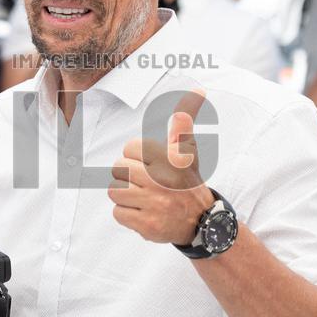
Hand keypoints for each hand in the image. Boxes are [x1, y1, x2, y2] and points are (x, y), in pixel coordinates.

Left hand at [108, 89, 215, 246]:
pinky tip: (142, 212)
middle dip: (126, 175)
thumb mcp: (189, 150)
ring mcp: (153, 205)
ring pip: (114, 191)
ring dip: (124, 195)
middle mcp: (161, 181)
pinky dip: (126, 214)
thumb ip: (185, 122)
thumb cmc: (187, 182)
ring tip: (141, 197)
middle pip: (118, 169)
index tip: (149, 164)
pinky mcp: (146, 225)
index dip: (136, 156)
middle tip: (141, 182)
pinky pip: (118, 213)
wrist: (202, 221)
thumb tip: (198, 90)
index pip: (130, 148)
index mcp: (168, 160)